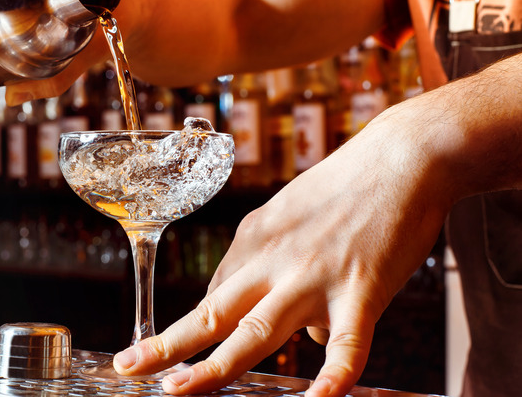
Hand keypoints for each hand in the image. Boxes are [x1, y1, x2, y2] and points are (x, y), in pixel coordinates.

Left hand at [112, 95, 454, 395]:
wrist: (401, 156)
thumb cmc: (348, 185)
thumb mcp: (292, 215)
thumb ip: (283, 267)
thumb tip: (305, 331)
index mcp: (254, 240)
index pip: (215, 296)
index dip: (192, 330)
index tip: (173, 352)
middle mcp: (272, 260)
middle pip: (212, 311)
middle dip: (167, 345)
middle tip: (129, 367)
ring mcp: (313, 277)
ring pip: (256, 332)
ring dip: (213, 367)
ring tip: (178, 391)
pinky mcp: (361, 290)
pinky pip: (348, 345)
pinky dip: (332, 378)